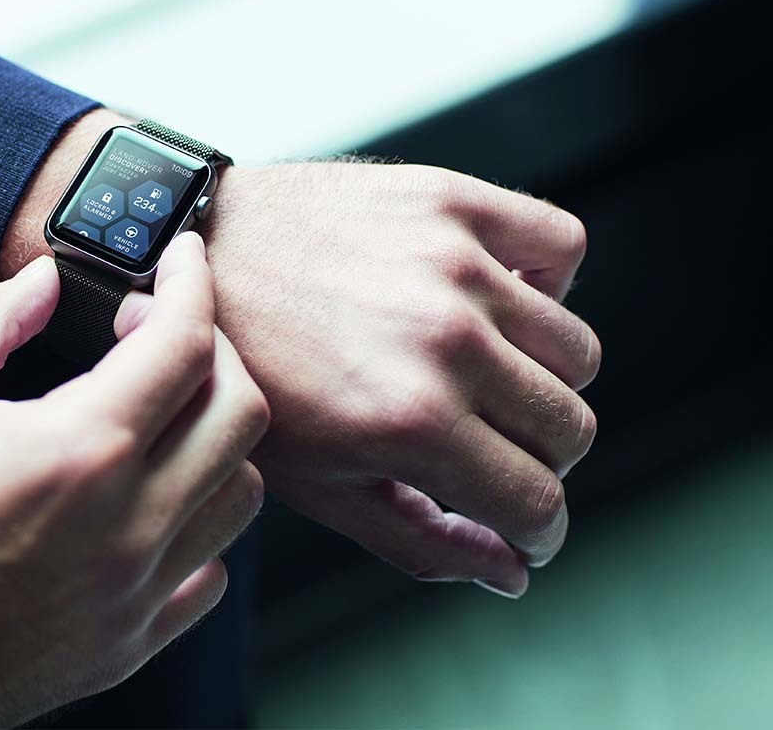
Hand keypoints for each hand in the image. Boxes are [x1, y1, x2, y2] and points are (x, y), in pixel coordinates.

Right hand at [0, 233, 268, 726]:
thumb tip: (41, 282)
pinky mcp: (125, 645)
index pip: (183, 343)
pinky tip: (149, 504)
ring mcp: (134, 593)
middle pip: (241, 413)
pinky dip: (196, 524)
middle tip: (159, 332)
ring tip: (160, 416)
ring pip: (239, 495)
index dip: (190, 282)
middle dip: (215, 350)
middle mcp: (127, 525)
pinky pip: (207, 574)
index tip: (180, 259)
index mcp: (78, 451)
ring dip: (215, 437)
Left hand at [205, 161, 600, 596]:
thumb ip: (420, 540)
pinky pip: (563, 243)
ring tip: (486, 376)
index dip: (538, 531)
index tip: (525, 524)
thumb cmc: (246, 373)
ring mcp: (454, 264)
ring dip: (543, 380)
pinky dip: (550, 277)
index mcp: (409, 421)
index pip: (539, 501)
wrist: (195, 252)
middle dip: (540, 463)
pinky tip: (498, 299)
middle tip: (492, 450)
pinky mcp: (451, 200)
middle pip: (571, 430)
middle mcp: (446, 341)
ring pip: (577, 351)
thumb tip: (513, 572)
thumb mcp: (314, 482)